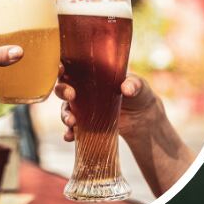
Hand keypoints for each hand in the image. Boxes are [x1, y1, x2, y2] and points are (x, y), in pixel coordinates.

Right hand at [56, 73, 195, 196]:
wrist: (142, 116)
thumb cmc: (139, 92)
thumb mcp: (138, 85)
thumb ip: (133, 84)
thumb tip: (126, 89)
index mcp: (93, 74)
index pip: (73, 67)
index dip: (62, 66)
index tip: (61, 69)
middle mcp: (83, 90)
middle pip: (64, 88)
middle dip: (63, 91)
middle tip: (70, 96)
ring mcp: (83, 108)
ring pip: (66, 109)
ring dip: (65, 115)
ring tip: (71, 122)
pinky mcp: (86, 123)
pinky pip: (73, 128)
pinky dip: (69, 133)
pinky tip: (70, 137)